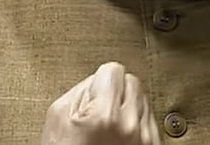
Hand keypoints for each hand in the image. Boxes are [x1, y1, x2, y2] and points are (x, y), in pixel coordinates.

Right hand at [41, 62, 161, 144]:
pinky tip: (120, 135)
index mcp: (105, 116)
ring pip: (144, 99)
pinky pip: (150, 119)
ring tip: (109, 126)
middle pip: (133, 81)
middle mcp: (130, 126)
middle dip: (116, 91)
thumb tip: (98, 78)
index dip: (101, 81)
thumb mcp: (58, 117)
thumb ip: (80, 88)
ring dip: (129, 106)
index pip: (114, 70)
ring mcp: (145, 139)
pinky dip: (137, 122)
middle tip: (100, 110)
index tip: (95, 93)